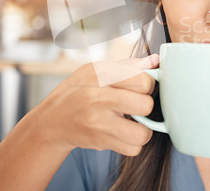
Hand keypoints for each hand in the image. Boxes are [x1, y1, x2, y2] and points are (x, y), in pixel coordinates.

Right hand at [30, 54, 158, 156]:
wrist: (53, 120)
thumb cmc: (78, 91)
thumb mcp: (97, 70)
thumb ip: (129, 66)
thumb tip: (156, 61)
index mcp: (101, 74)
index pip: (143, 80)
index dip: (147, 84)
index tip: (139, 87)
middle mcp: (99, 98)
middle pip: (146, 105)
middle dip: (145, 106)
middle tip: (135, 105)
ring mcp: (99, 123)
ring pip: (142, 133)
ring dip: (143, 129)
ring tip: (132, 121)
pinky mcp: (100, 142)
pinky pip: (133, 149)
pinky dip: (132, 143)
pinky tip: (122, 132)